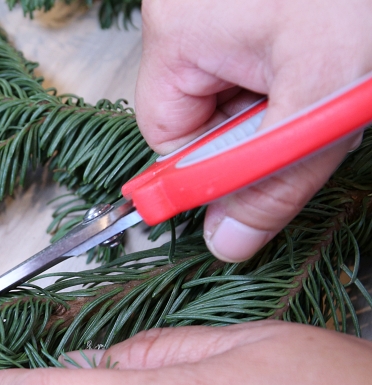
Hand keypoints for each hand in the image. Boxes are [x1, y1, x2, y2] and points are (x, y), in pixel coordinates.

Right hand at [136, 0, 371, 262]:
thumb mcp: (324, 95)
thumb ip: (271, 178)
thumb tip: (226, 243)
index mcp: (180, 31)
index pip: (167, 132)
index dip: (217, 163)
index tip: (268, 164)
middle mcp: (184, 8)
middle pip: (200, 105)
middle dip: (260, 120)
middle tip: (315, 106)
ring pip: (238, 78)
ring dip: (287, 90)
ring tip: (334, 63)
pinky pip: (260, 47)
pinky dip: (301, 61)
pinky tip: (336, 41)